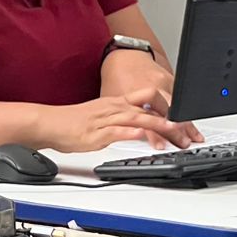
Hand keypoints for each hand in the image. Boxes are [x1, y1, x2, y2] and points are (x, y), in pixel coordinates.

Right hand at [50, 89, 203, 153]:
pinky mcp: (96, 132)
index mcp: (118, 102)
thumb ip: (123, 122)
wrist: (48, 123)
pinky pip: (116, 131)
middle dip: (170, 121)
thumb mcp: (103, 118)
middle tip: (188, 132)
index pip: (150, 99)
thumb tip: (141, 130)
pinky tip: (142, 136)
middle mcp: (115, 107)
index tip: (186, 120)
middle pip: (149, 110)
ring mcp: (106, 119)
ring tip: (174, 131)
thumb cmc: (73, 123)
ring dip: (157, 125)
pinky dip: (131, 133)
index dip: (170, 108)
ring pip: (137, 119)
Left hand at [99, 52, 203, 148]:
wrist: (124, 56)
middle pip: (168, 113)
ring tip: (195, 137)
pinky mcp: (171, 79)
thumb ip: (122, 118)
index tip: (161, 146)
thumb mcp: (112, 101)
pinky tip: (192, 123)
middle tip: (184, 144)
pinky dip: (187, 112)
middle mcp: (151, 89)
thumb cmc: (116, 79)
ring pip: (179, 106)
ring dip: (187, 123)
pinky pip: (180, 98)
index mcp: (135, 97)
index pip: (148, 119)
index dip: (155, 134)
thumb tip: (130, 137)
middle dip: (178, 131)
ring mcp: (163, 83)